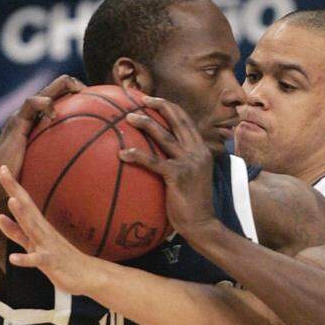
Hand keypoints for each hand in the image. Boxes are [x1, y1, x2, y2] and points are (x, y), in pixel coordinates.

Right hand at [0, 75, 83, 197]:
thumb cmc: (26, 181)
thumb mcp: (52, 169)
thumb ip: (67, 163)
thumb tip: (93, 174)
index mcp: (43, 121)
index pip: (61, 99)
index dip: (79, 95)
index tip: (98, 102)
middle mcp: (34, 114)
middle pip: (56, 88)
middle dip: (75, 85)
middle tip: (91, 93)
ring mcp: (25, 116)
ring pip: (46, 90)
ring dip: (64, 85)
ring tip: (80, 92)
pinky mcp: (17, 121)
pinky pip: (32, 104)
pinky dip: (44, 104)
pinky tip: (54, 114)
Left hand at [0, 165, 101, 293]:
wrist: (87, 275)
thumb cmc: (60, 259)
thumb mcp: (34, 244)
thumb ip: (16, 232)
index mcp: (39, 226)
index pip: (24, 202)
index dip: (13, 186)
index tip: (2, 167)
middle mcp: (43, 232)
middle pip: (27, 209)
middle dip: (15, 191)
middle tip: (3, 171)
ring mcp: (48, 246)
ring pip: (33, 230)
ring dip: (22, 216)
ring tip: (11, 201)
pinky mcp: (52, 263)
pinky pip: (38, 261)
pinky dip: (26, 259)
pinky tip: (13, 258)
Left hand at [119, 95, 216, 237]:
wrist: (202, 225)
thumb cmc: (192, 206)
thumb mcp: (191, 179)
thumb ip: (181, 164)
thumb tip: (160, 158)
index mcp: (201, 150)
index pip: (185, 121)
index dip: (169, 107)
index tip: (152, 100)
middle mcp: (197, 152)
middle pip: (177, 120)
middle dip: (159, 105)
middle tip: (140, 99)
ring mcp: (189, 163)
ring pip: (164, 135)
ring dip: (146, 123)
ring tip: (128, 117)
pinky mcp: (178, 176)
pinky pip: (153, 161)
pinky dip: (137, 155)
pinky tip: (122, 154)